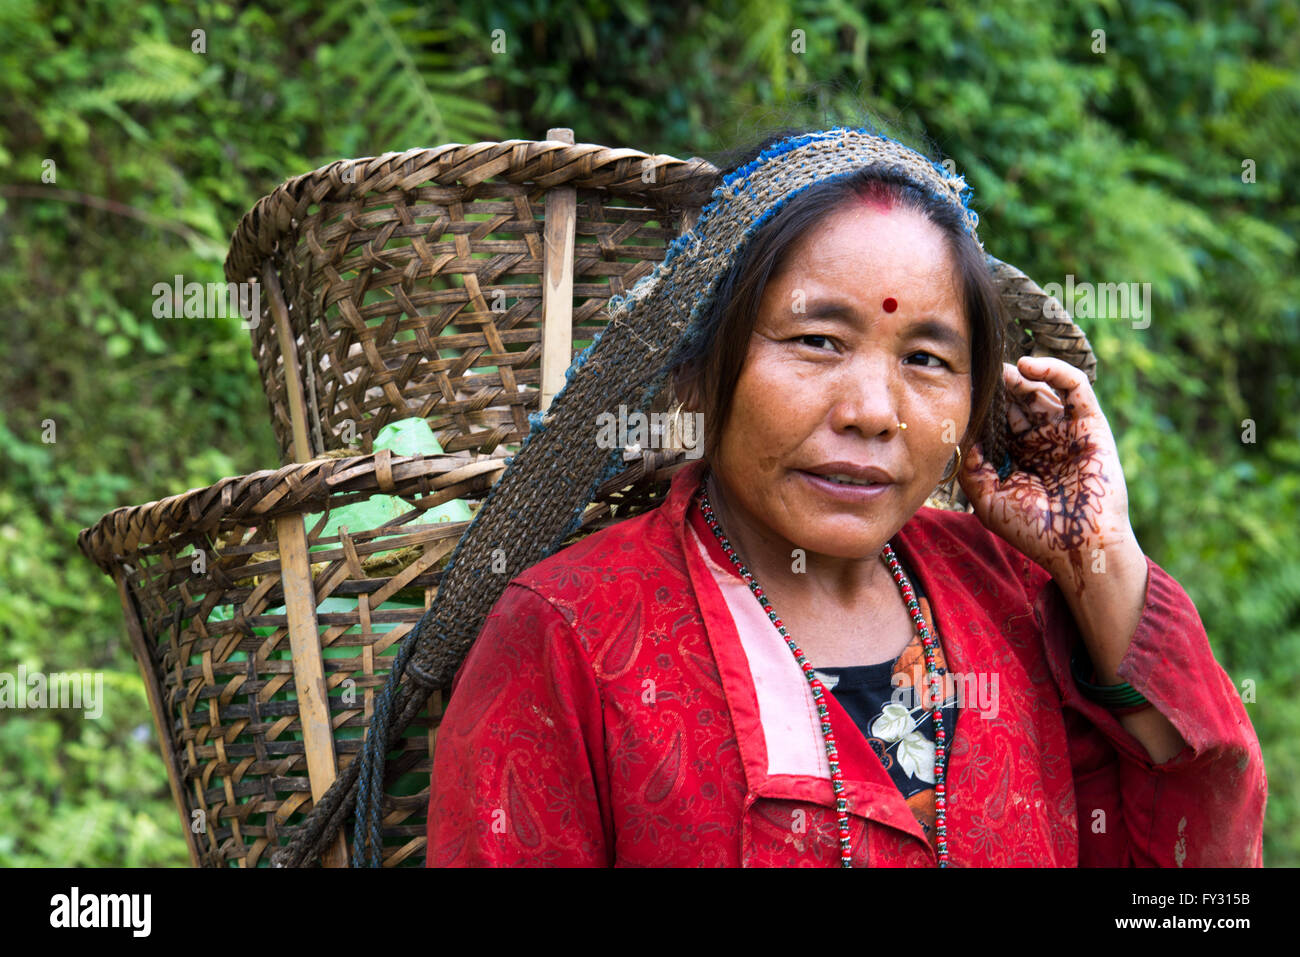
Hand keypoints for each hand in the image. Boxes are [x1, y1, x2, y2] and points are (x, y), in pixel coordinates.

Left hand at [957, 356, 1138, 594]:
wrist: (1077, 548)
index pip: (997, 422)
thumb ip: (971, 467)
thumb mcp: (988, 500)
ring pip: (1042, 390)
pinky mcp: (1090, 425)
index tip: (960, 392)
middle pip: (1017, 402)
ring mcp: (1066, 432)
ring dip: (1019, 377)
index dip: (982, 407)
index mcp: (1019, 458)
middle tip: (978, 373)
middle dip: (998, 388)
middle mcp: (1042, 442)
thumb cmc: (1033, 532)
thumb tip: (960, 434)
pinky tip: (1027, 366)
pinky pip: (1075, 387)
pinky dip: (1053, 370)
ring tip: (998, 371)